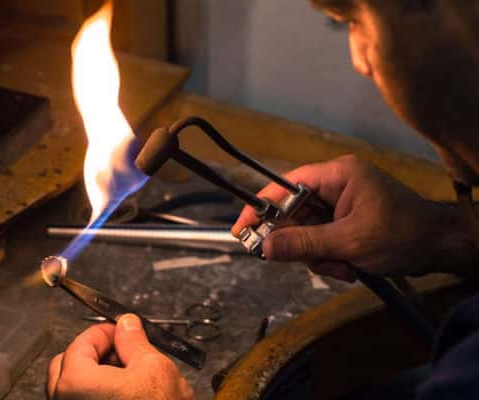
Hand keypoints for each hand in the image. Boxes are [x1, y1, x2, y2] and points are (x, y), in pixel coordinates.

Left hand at [47, 314, 193, 399]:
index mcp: (75, 382)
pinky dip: (98, 395)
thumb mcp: (153, 367)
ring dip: (98, 375)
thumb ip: (134, 341)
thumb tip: (127, 325)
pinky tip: (125, 394)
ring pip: (74, 388)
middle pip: (69, 365)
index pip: (81, 342)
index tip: (122, 331)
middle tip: (122, 349)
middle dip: (95, 353)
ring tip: (129, 374)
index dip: (105, 332)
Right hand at [232, 155, 470, 280]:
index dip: (260, 208)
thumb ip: (304, 244)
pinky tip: (348, 267)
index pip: (284, 187)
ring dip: (317, 255)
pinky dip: (328, 258)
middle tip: (312, 261)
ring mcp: (340, 204)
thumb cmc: (402, 235)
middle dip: (300, 243)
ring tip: (341, 267)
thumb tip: (264, 248)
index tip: (242, 230)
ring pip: (305, 232)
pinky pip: (320, 240)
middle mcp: (334, 185)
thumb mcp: (349, 242)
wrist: (440, 248)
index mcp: (336, 176)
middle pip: (293, 214)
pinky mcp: (345, 221)